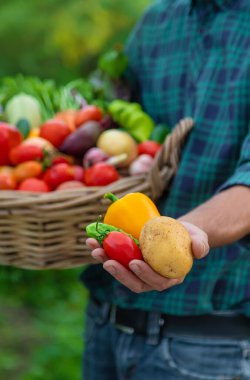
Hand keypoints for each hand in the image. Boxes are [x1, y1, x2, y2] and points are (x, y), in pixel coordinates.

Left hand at [86, 221, 208, 292]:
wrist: (177, 231)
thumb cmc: (188, 237)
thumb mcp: (199, 238)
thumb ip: (201, 245)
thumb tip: (199, 251)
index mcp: (169, 277)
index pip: (156, 281)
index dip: (144, 275)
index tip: (134, 263)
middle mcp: (151, 278)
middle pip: (134, 282)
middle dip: (119, 273)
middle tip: (108, 261)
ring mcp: (138, 270)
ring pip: (121, 271)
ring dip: (106, 261)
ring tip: (94, 249)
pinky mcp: (128, 260)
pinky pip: (115, 259)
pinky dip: (103, 251)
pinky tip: (93, 242)